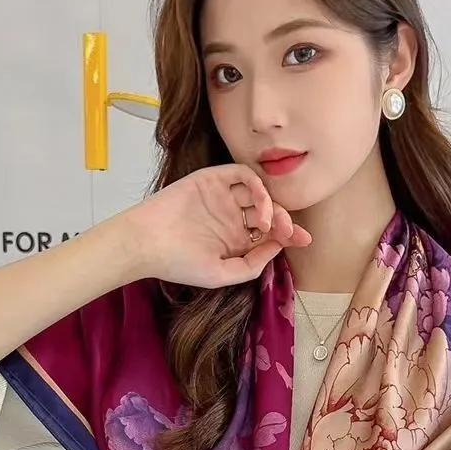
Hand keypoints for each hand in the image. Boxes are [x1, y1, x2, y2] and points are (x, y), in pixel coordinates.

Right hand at [125, 163, 311, 287]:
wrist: (146, 242)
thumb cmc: (177, 263)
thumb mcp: (220, 274)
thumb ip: (250, 266)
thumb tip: (276, 248)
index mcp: (234, 241)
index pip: (268, 234)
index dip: (288, 235)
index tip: (304, 240)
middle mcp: (231, 218)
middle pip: (268, 213)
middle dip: (283, 221)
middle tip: (289, 231)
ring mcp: (222, 198)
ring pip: (258, 193)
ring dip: (270, 206)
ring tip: (268, 223)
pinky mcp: (212, 180)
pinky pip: (242, 175)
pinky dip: (257, 186)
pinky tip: (258, 205)